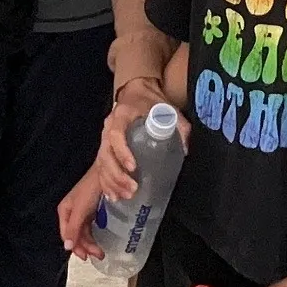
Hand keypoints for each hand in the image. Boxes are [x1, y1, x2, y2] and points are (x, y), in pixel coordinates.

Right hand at [57, 166, 104, 260]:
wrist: (104, 173)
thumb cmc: (90, 190)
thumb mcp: (81, 210)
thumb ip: (74, 228)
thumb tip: (67, 247)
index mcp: (64, 212)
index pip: (67, 235)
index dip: (75, 247)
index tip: (86, 257)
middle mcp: (70, 214)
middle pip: (75, 235)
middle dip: (85, 247)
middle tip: (99, 255)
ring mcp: (80, 213)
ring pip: (83, 233)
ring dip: (90, 244)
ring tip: (101, 253)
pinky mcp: (89, 211)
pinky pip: (89, 228)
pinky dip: (93, 236)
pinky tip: (99, 242)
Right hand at [96, 79, 188, 201]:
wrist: (136, 91)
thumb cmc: (151, 101)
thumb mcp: (169, 109)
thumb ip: (180, 127)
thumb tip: (186, 150)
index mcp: (121, 116)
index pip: (115, 135)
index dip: (122, 152)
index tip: (134, 167)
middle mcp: (108, 127)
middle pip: (105, 154)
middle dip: (117, 175)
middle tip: (133, 189)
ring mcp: (104, 138)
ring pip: (101, 164)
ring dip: (112, 182)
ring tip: (126, 196)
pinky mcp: (105, 147)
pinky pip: (100, 167)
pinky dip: (105, 183)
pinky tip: (113, 195)